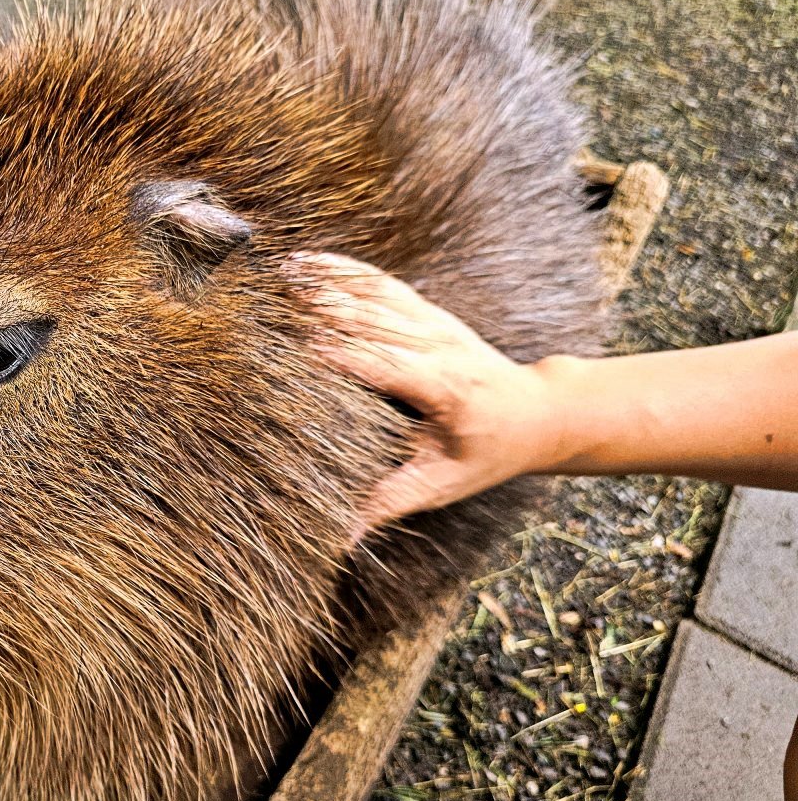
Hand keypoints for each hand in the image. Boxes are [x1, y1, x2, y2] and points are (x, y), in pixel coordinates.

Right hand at [289, 253, 572, 535]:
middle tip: (264, 304)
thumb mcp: (442, 484)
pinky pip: (380, 282)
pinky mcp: (426, 310)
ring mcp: (433, 322)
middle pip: (371, 319)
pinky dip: (342, 268)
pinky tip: (306, 261)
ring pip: (372, 293)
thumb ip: (389, 503)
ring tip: (275, 276)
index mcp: (443, 387)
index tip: (295, 350)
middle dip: (319, 310)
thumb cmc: (487, 452)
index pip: (386, 364)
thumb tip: (341, 538)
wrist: (537, 410)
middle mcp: (438, 345)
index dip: (342, 355)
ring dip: (324, 283)